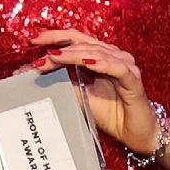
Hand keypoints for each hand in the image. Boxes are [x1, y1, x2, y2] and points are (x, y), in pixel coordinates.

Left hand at [34, 28, 156, 154]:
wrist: (136, 133)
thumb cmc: (112, 114)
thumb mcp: (81, 96)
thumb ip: (64, 82)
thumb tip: (37, 72)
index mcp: (101, 56)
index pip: (76, 39)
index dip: (55, 37)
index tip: (33, 41)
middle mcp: (113, 56)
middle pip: (83, 42)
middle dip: (59, 48)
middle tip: (39, 54)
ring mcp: (125, 66)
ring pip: (97, 53)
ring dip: (73, 55)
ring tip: (55, 57)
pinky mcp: (133, 79)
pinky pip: (116, 68)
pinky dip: (101, 64)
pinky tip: (86, 62)